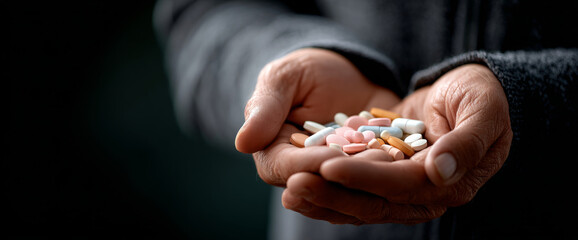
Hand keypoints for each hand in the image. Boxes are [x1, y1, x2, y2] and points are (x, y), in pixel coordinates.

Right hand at [235, 48, 399, 185]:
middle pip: (321, 184)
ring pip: (351, 186)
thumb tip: (242, 143)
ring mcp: (339, 175)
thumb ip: (265, 108)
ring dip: (372, 178)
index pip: (286, 168)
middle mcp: (307, 172)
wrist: (344, 73)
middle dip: (347, 176)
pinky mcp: (367, 172)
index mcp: (275, 154)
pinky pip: (377, 177)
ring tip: (394, 161)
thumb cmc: (304, 72)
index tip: (330, 156)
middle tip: (375, 163)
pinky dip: (392, 170)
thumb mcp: (283, 79)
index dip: (308, 165)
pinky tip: (408, 159)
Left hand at [282, 64, 512, 223]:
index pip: (401, 185)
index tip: (328, 167)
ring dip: (325, 197)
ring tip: (290, 189)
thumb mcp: (483, 110)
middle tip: (294, 183)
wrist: (471, 89)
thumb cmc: (482, 94)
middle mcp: (426, 193)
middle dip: (333, 194)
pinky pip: (356, 189)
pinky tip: (300, 182)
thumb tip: (439, 172)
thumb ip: (467, 142)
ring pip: (360, 200)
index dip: (364, 178)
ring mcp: (404, 187)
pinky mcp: (387, 176)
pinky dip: (330, 189)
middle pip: (374, 201)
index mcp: (452, 182)